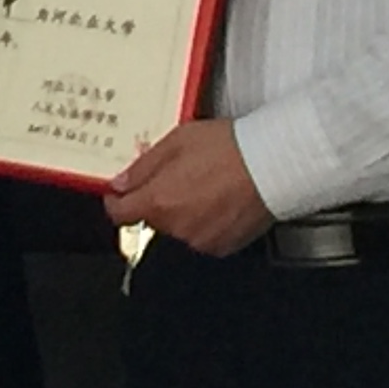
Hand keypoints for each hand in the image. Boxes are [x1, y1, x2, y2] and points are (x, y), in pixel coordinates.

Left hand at [103, 119, 270, 254]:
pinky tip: (220, 199)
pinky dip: (206, 221)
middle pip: (153, 217)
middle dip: (158, 198)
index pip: (120, 213)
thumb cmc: (228, 148)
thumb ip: (143, 167)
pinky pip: (203, 235)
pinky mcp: (222, 246)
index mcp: (159, 201)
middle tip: (179, 173)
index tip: (119, 193)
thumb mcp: (176, 141)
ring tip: (206, 184)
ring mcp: (200, 240)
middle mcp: (176, 227)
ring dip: (184, 210)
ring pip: (179, 226)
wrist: (271, 165)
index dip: (116, 201)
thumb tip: (121, 184)